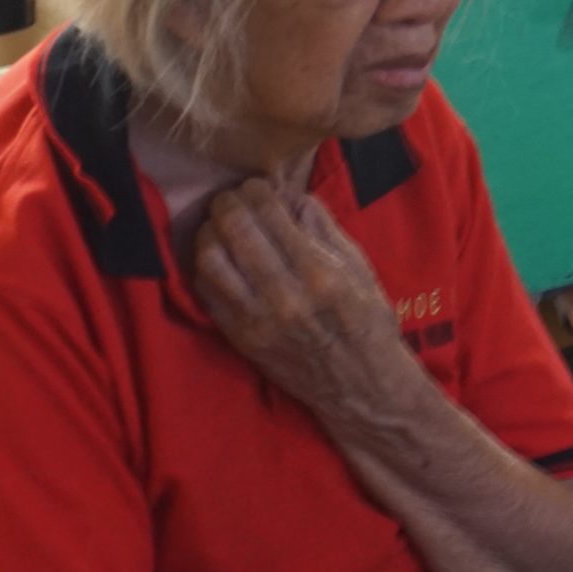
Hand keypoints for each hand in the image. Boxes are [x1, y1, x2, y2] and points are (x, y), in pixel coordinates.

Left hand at [193, 179, 412, 426]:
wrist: (360, 386)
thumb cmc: (367, 322)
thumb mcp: (359, 267)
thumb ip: (323, 227)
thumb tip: (289, 196)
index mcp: (321, 274)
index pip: (271, 214)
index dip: (257, 190)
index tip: (258, 185)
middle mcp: (285, 297)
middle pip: (234, 231)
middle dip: (228, 203)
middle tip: (232, 197)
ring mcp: (257, 321)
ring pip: (210, 260)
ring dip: (210, 233)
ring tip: (219, 225)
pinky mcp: (240, 339)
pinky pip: (206, 292)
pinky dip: (205, 266)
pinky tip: (218, 256)